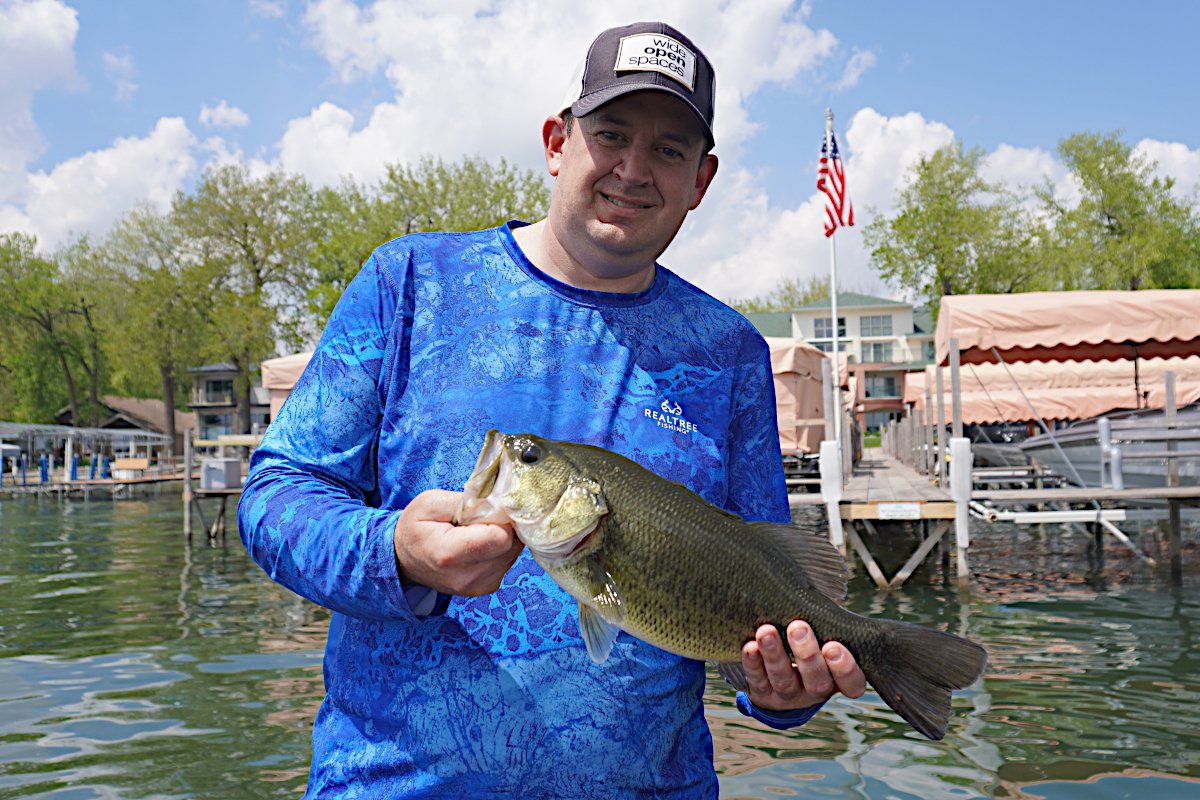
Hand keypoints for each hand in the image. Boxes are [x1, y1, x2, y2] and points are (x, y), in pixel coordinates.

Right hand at [394, 489, 522, 595]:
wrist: (404, 560)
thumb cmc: (416, 527)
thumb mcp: (430, 502)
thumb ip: (466, 500)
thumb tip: (499, 502)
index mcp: (450, 554)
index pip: (502, 537)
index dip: (500, 517)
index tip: (487, 508)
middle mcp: (468, 577)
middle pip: (512, 545)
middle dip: (504, 525)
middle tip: (481, 518)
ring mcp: (478, 586)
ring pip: (513, 552)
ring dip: (502, 536)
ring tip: (477, 531)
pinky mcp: (487, 587)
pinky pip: (508, 560)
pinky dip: (500, 548)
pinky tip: (480, 543)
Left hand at [740, 620, 866, 711]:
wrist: (780, 674)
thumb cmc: (811, 643)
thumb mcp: (825, 635)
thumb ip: (828, 622)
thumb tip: (819, 588)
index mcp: (839, 679)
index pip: (852, 683)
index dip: (844, 668)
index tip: (833, 645)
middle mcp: (816, 690)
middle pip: (816, 681)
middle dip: (807, 654)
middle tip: (798, 627)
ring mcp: (789, 695)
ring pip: (784, 680)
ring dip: (774, 655)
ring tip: (766, 631)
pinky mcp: (764, 694)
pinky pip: (757, 681)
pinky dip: (753, 663)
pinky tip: (749, 646)